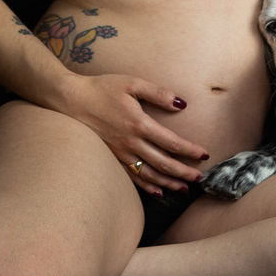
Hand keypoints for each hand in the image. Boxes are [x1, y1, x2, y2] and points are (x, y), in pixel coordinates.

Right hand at [61, 72, 209, 196]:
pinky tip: (157, 192)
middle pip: (163, 163)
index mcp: (139, 124)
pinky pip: (131, 177)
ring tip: (184, 189)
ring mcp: (119, 154)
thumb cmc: (102, 88)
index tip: (204, 155)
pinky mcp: (111, 158)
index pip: (171, 142)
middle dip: (183, 172)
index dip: (189, 151)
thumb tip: (181, 104)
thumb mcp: (132, 83)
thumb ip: (158, 93)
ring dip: (168, 183)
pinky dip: (146, 187)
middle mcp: (130, 143)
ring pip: (149, 174)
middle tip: (200, 179)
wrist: (71, 100)